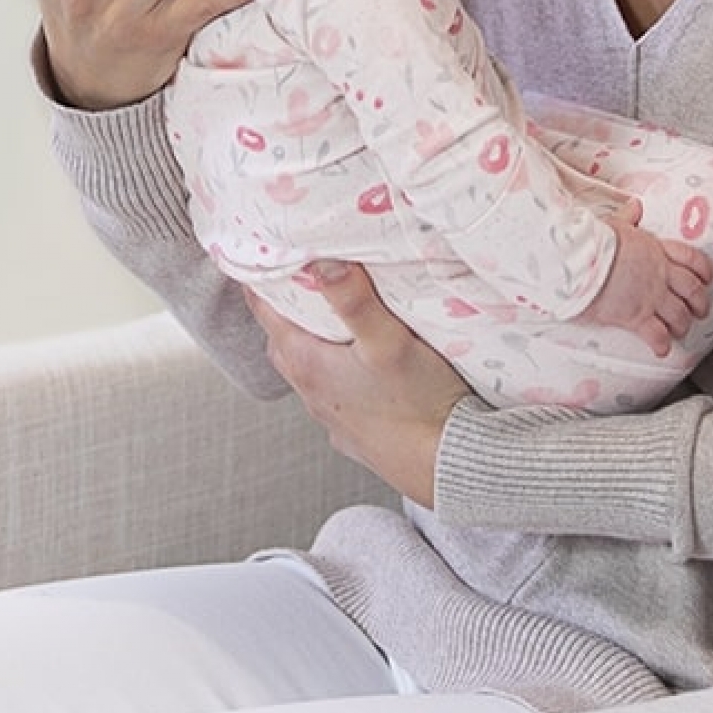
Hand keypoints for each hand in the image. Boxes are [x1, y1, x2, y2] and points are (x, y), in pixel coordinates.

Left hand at [246, 263, 470, 506]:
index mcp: (306, 364)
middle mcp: (310, 391)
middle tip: (300, 271)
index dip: (262, 276)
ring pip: (307, 365)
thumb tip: (322, 261)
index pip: (264, 310)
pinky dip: (337, 369)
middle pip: (282, 336)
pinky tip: (361, 363)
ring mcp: (331, 415)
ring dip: (312, 338)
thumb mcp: (388, 342)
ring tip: (332, 312)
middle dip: (286, 303)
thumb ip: (354, 300)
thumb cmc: (420, 407)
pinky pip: (333, 391)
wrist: (450, 467)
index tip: (266, 245)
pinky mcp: (355, 431)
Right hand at [581, 221, 712, 356]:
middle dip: (700, 303)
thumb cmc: (594, 241)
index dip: (703, 270)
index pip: (691, 259)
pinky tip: (661, 350)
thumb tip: (634, 206)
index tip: (707, 277)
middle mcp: (659, 275)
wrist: (580, 260)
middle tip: (700, 311)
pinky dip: (661, 344)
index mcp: (656, 250)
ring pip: (679, 315)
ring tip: (680, 331)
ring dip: (682, 325)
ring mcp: (650, 296)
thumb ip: (627, 218)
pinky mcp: (636, 316)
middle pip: (693, 291)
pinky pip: (656, 335)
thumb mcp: (613, 224)